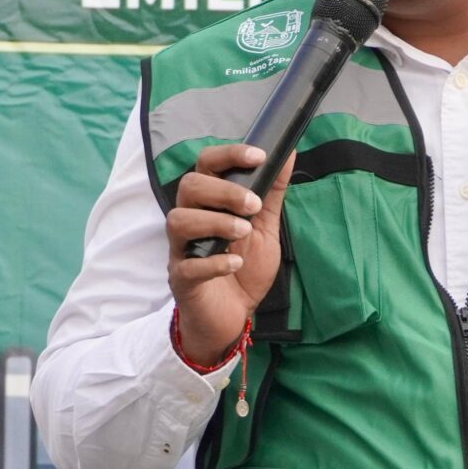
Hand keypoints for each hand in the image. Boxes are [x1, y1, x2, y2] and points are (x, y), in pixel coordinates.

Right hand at [164, 144, 294, 364]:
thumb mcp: (265, 226)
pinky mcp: (182, 279)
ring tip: (243, 232)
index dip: (229, 154)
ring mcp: (182, 249)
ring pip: (179, 220)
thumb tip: (288, 153)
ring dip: (215, 222)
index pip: (205, 163)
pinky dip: (214, 262)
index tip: (259, 156)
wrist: (234, 315)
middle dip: (224, 191)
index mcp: (208, 202)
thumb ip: (273, 192)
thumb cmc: (245, 266)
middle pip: (189, 186)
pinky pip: (187, 265)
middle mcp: (189, 219)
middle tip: (253, 206)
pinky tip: (236, 264)